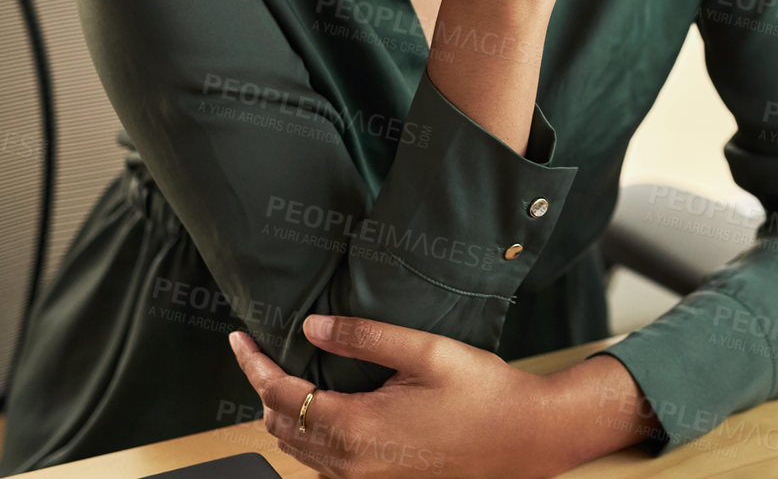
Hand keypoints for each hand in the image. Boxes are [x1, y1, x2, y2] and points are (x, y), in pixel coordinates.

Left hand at [229, 316, 562, 478]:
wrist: (524, 438)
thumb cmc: (483, 393)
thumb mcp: (426, 351)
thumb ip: (365, 337)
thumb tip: (312, 327)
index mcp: (354, 427)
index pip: (279, 395)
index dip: (254, 364)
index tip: (240, 339)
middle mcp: (349, 463)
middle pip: (280, 425)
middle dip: (264, 386)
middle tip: (263, 350)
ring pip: (297, 449)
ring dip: (284, 413)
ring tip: (287, 374)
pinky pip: (322, 463)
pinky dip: (309, 434)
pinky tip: (325, 409)